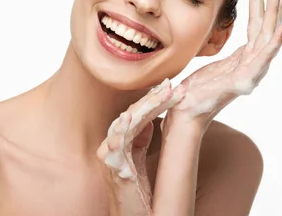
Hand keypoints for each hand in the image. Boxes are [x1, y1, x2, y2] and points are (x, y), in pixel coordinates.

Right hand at [96, 78, 183, 214]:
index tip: (171, 86)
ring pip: (124, 126)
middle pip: (131, 116)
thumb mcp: (139, 161)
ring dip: (141, 109)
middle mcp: (112, 147)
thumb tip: (147, 119)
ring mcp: (110, 158)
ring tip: (157, 96)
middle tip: (170, 86)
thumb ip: (140, 140)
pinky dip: (121, 132)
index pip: (137, 115)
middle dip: (152, 100)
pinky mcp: (113, 172)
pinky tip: (128, 119)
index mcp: (121, 143)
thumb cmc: (136, 196)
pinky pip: (115, 148)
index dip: (153, 100)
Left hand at [168, 0, 281, 127]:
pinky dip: (273, 44)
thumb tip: (215, 30)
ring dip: (275, 12)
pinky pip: (261, 59)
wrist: (185, 112)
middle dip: (273, 2)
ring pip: (266, 36)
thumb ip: (219, 46)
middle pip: (265, 26)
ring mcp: (249, 72)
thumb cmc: (195, 89)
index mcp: (243, 57)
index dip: (262, 3)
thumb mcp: (209, 61)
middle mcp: (250, 63)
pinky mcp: (242, 81)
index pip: (257, 24)